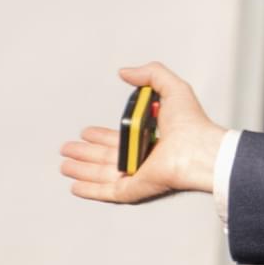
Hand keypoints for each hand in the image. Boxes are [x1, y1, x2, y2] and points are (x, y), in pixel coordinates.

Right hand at [58, 62, 223, 204]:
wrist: (198, 150)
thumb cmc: (192, 123)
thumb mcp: (172, 87)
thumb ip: (150, 74)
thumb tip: (125, 72)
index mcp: (150, 138)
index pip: (120, 139)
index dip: (100, 136)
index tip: (85, 132)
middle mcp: (143, 158)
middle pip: (106, 158)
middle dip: (84, 154)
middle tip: (67, 149)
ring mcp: (137, 175)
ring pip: (102, 174)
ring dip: (81, 170)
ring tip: (64, 165)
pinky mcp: (134, 190)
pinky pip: (107, 192)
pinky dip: (89, 190)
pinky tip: (75, 186)